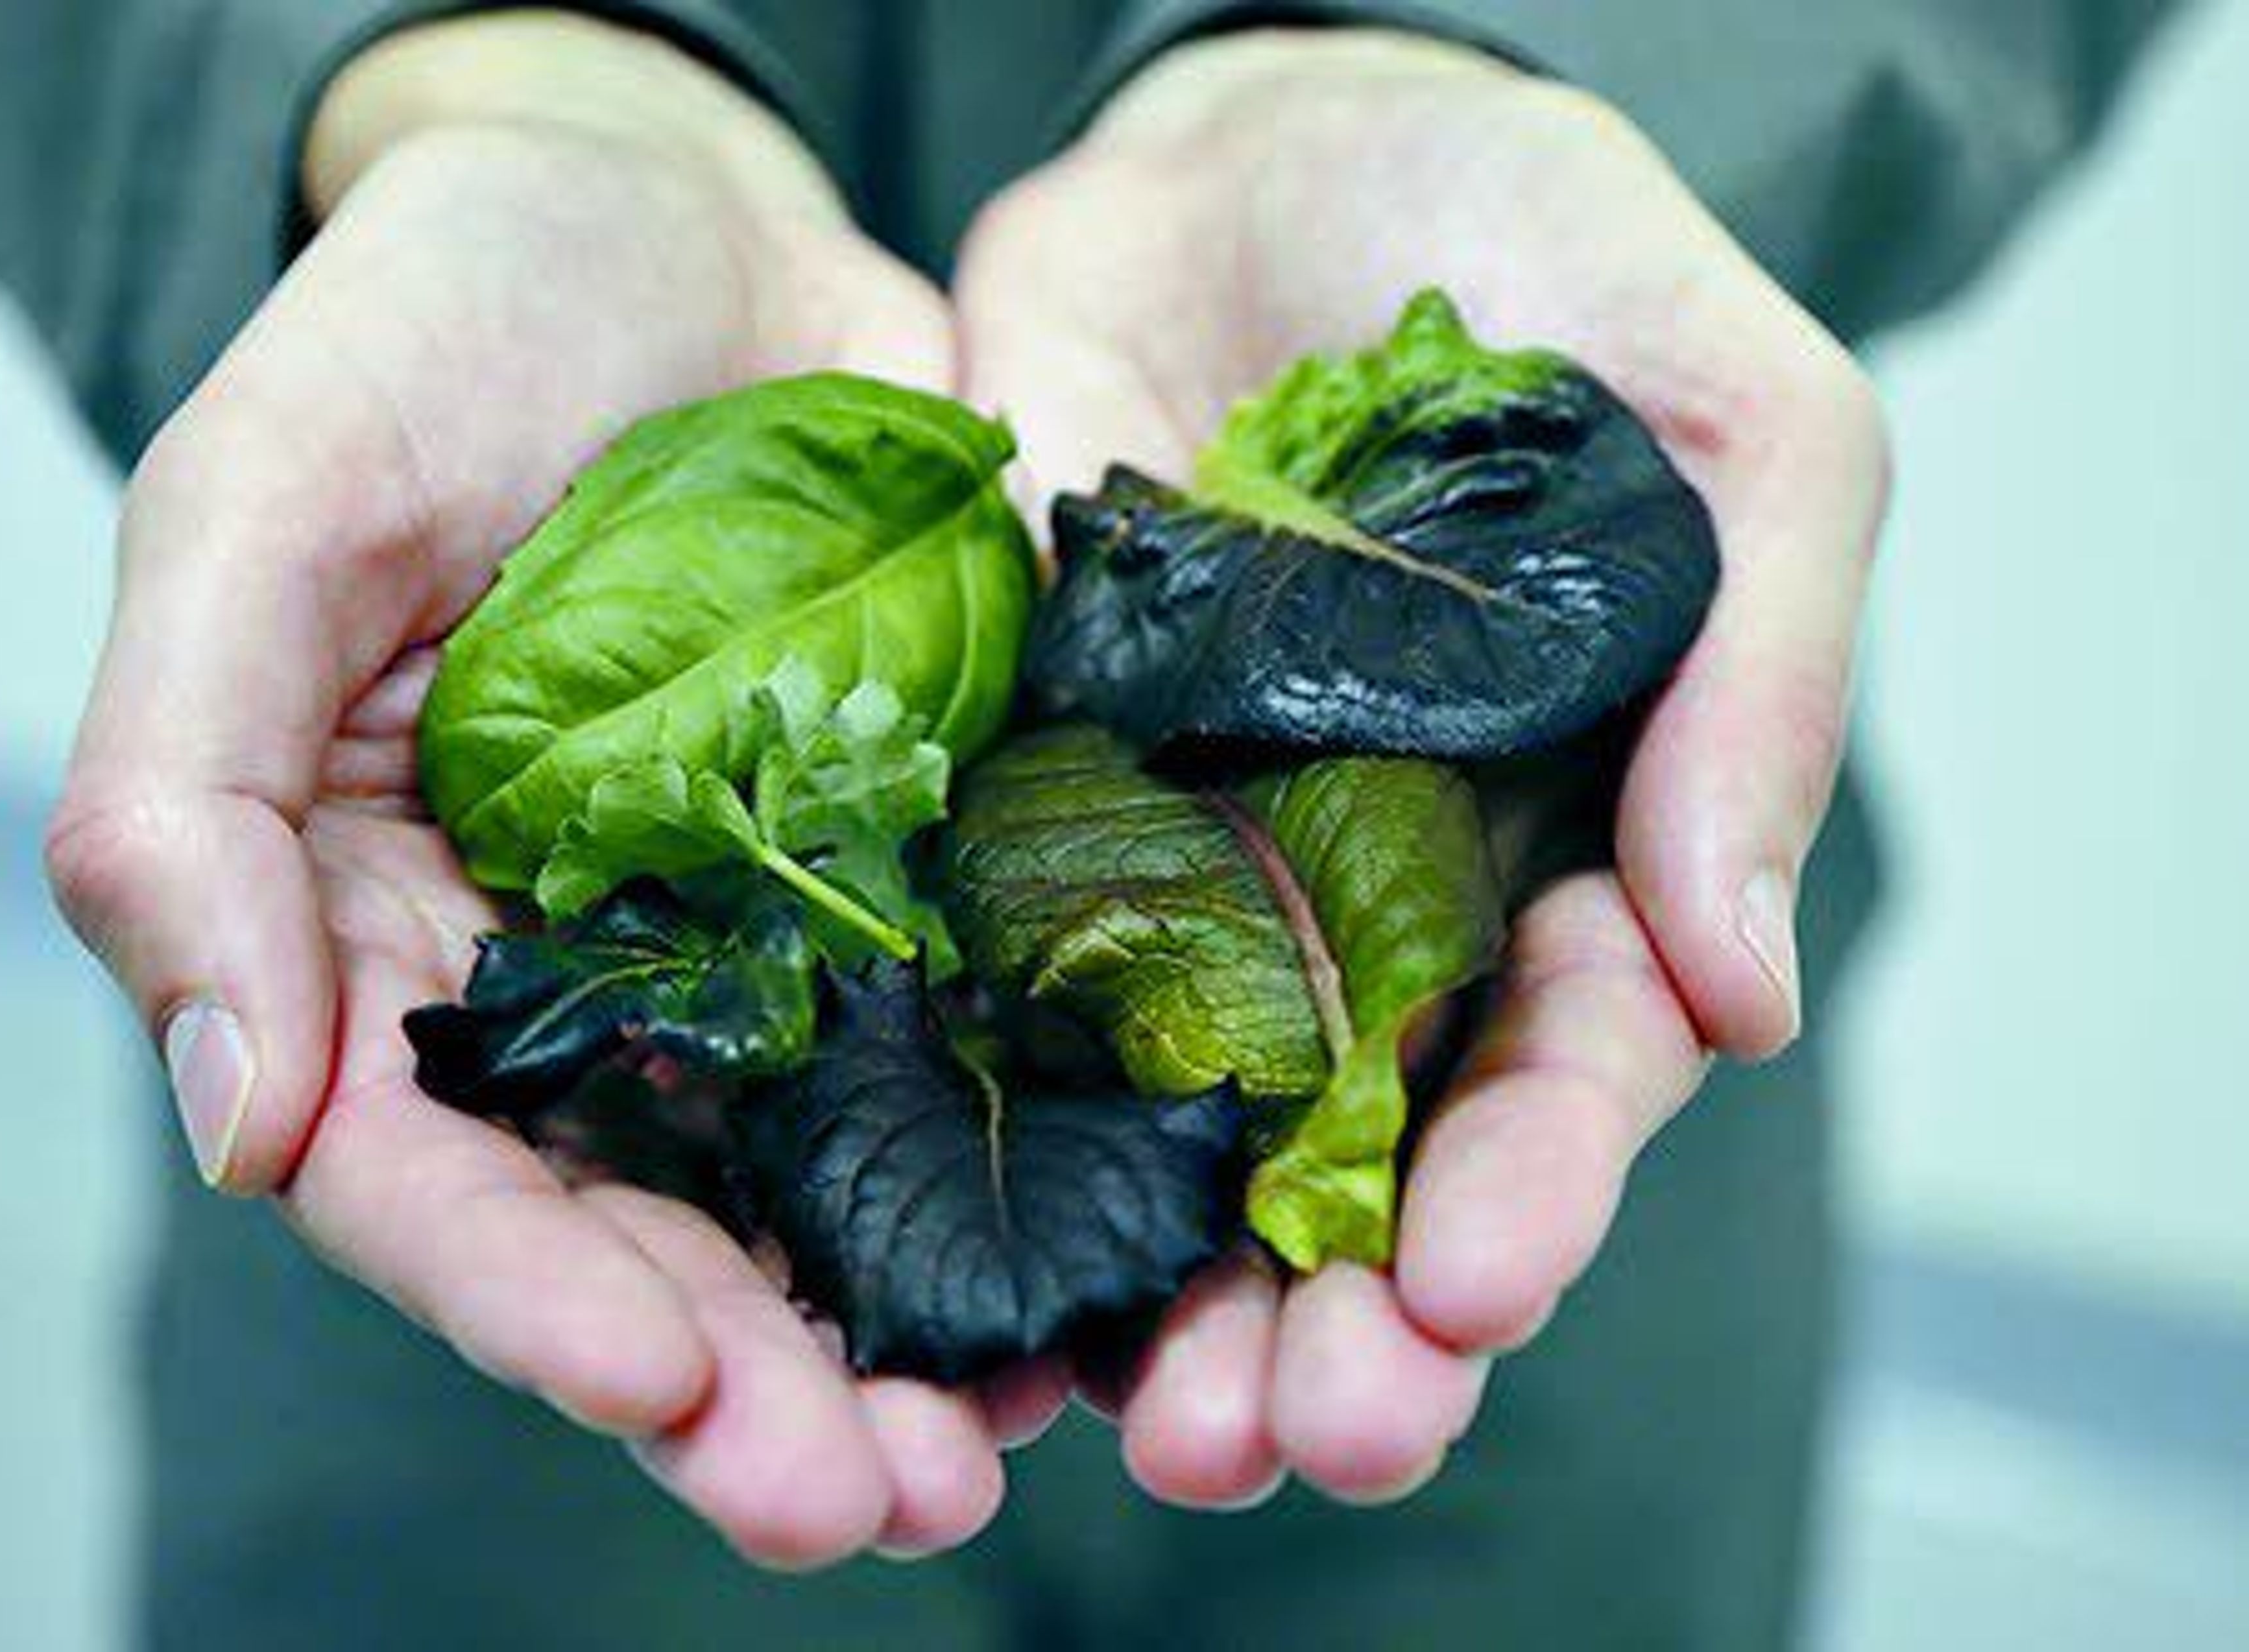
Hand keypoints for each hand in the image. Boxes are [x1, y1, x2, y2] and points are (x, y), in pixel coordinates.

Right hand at [45, 14, 1010, 1566]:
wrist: (676, 208)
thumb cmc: (433, 323)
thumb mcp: (260, 513)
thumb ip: (187, 803)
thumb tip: (231, 1123)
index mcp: (380, 929)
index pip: (430, 1170)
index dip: (529, 1300)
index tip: (661, 1392)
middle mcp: (575, 973)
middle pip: (642, 1227)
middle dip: (747, 1386)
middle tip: (880, 1501)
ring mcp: (758, 931)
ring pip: (819, 1183)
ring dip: (907, 1325)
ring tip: (1011, 1439)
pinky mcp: (922, 863)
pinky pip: (972, 1037)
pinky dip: (1036, 1155)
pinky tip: (1126, 1256)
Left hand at [956, 30, 1886, 1504]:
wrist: (1269, 145)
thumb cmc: (1538, 260)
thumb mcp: (1741, 425)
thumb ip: (1756, 690)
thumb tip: (1747, 993)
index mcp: (1548, 851)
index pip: (1555, 1070)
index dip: (1527, 1191)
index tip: (1474, 1287)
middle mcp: (1352, 900)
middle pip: (1352, 1164)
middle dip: (1336, 1322)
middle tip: (1285, 1439)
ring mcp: (1165, 860)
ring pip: (1160, 1136)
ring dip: (1146, 1297)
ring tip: (1126, 1425)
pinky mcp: (1000, 795)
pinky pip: (968, 977)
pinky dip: (948, 1122)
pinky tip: (912, 1251)